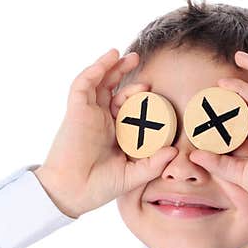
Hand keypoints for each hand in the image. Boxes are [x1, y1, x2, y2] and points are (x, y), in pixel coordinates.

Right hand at [35, 49, 177, 218]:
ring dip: (111, 66)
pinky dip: (95, 70)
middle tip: (140, 62)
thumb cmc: (99, 186)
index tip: (156, 94)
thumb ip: (152, 164)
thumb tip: (174, 151)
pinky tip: (108, 59)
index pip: (127, 107)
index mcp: (113, 132)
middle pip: (111, 89)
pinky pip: (83, 85)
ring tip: (126, 54)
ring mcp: (88, 114)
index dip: (139, 97)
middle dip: (124, 73)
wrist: (74, 192)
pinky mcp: (76, 111)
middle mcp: (100, 120)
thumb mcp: (132, 175)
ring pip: (98, 82)